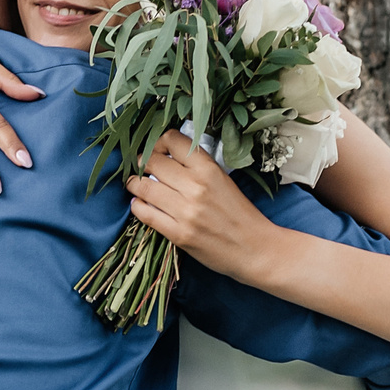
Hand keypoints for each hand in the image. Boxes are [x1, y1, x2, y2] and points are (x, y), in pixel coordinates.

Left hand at [124, 132, 286, 280]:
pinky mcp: (179, 234)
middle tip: (140, 167)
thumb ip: (197, 167)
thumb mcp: (223, 180)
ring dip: (135, 184)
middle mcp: (195, 186)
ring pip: (143, 186)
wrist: (255, 248)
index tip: (156, 150)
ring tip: (136, 185)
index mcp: (208, 168)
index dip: (157, 142)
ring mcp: (185, 211)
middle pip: (152, 161)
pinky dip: (138, 206)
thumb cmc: (240, 213)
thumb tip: (165, 156)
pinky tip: (141, 204)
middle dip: (141, 162)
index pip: (172, 140)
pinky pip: (145, 214)